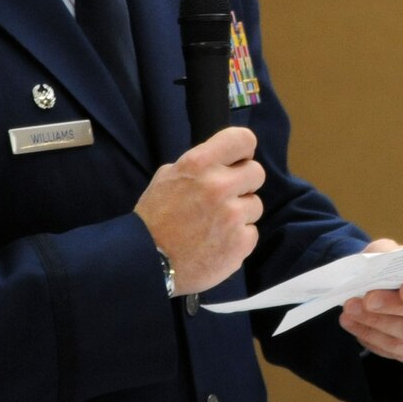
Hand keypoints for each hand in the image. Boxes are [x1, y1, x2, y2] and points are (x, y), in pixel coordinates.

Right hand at [134, 127, 264, 294]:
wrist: (146, 262)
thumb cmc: (154, 219)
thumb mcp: (167, 178)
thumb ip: (199, 165)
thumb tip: (225, 161)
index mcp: (199, 164)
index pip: (242, 139)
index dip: (244, 150)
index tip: (239, 161)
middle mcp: (219, 186)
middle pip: (257, 173)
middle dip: (243, 184)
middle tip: (225, 198)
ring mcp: (233, 216)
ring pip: (255, 205)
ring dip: (240, 214)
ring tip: (214, 226)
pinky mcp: (241, 243)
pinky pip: (251, 233)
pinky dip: (237, 239)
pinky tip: (217, 244)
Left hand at [339, 245, 402, 361]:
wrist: (382, 286)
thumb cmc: (388, 266)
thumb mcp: (385, 251)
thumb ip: (382, 255)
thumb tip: (374, 271)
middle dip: (394, 307)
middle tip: (367, 300)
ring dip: (378, 323)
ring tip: (351, 311)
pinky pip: (399, 349)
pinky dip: (372, 337)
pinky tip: (353, 324)